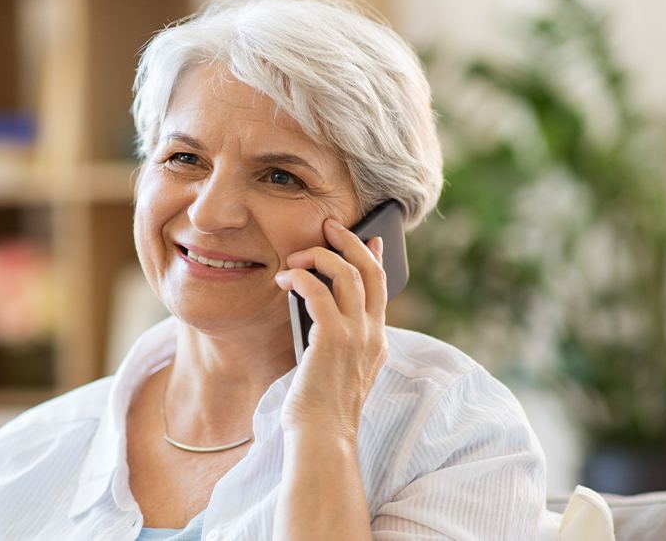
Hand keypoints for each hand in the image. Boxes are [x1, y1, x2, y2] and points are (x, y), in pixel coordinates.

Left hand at [274, 217, 387, 442]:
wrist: (321, 439)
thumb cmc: (319, 410)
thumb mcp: (335, 370)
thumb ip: (336, 341)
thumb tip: (316, 307)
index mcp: (377, 343)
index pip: (382, 289)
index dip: (375, 259)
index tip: (371, 239)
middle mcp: (373, 335)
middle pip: (370, 271)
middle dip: (350, 242)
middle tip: (329, 226)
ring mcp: (357, 336)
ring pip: (347, 273)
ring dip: (319, 256)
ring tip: (296, 256)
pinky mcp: (333, 339)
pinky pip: (318, 291)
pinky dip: (300, 277)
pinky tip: (284, 280)